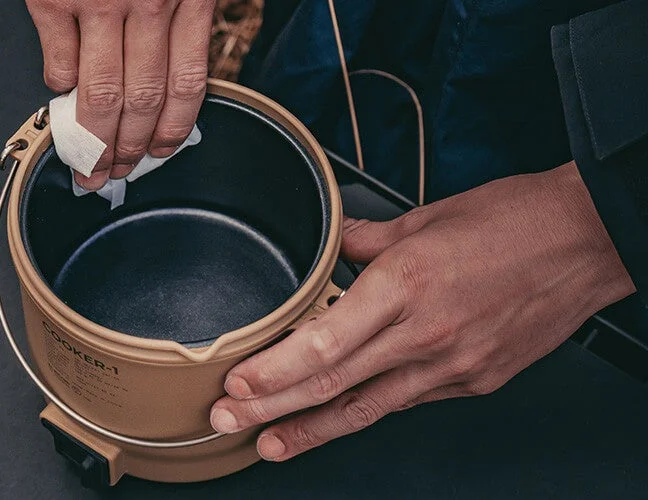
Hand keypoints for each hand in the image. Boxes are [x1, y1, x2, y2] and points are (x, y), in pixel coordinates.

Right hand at [26, 0, 214, 188]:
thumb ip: (176, 16)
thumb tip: (161, 79)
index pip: (186, 83)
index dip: (173, 127)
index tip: (159, 151)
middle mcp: (149, 2)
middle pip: (144, 98)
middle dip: (129, 146)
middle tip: (117, 170)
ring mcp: (100, 1)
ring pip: (102, 94)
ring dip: (93, 138)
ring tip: (88, 161)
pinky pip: (60, 63)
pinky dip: (60, 86)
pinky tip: (61, 93)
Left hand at [210, 162, 634, 460]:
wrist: (587, 240)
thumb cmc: (515, 221)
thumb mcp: (427, 216)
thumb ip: (366, 239)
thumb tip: (333, 245)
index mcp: (406, 283)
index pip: (323, 343)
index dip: (273, 371)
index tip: (238, 383)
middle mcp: (425, 333)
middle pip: (333, 385)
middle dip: (273, 410)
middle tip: (230, 422)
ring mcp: (452, 365)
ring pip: (368, 408)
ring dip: (313, 430)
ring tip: (273, 445)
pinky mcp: (475, 381)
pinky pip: (409, 400)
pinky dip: (370, 408)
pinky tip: (343, 414)